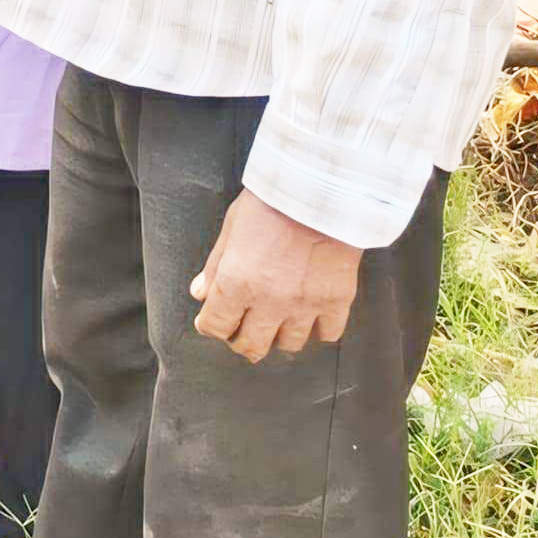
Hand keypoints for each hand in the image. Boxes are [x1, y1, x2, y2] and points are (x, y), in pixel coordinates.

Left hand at [190, 191, 363, 362]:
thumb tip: (200, 294)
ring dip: (279, 335)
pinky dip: (318, 329)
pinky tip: (311, 315)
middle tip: (242, 329)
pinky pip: (327, 334)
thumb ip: (215, 266)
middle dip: (241, 340)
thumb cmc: (271, 203)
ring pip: (289, 344)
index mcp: (237, 282)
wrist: (320, 190)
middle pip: (251, 346)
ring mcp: (305, 304)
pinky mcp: (337, 300)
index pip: (216, 327)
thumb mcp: (231, 227)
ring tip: (277, 320)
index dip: (211, 325)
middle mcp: (270, 301)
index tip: (213, 320)